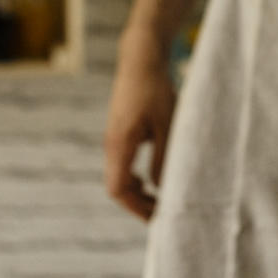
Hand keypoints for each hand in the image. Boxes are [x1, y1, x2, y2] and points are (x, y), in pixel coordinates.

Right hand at [104, 27, 176, 220]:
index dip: (136, 208)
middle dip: (137, 204)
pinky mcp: (118, 133)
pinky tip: (151, 181)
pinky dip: (133, 179)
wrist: (140, 59)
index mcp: (120, 144)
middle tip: (162, 214)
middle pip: (116, 187)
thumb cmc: (155, 89)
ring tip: (159, 201)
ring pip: (118, 176)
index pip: (118, 189)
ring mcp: (112, 139)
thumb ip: (163, 157)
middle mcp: (111, 145)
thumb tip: (161, 188)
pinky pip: (121, 165)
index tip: (157, 217)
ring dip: (136, 192)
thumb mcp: (166, 125)